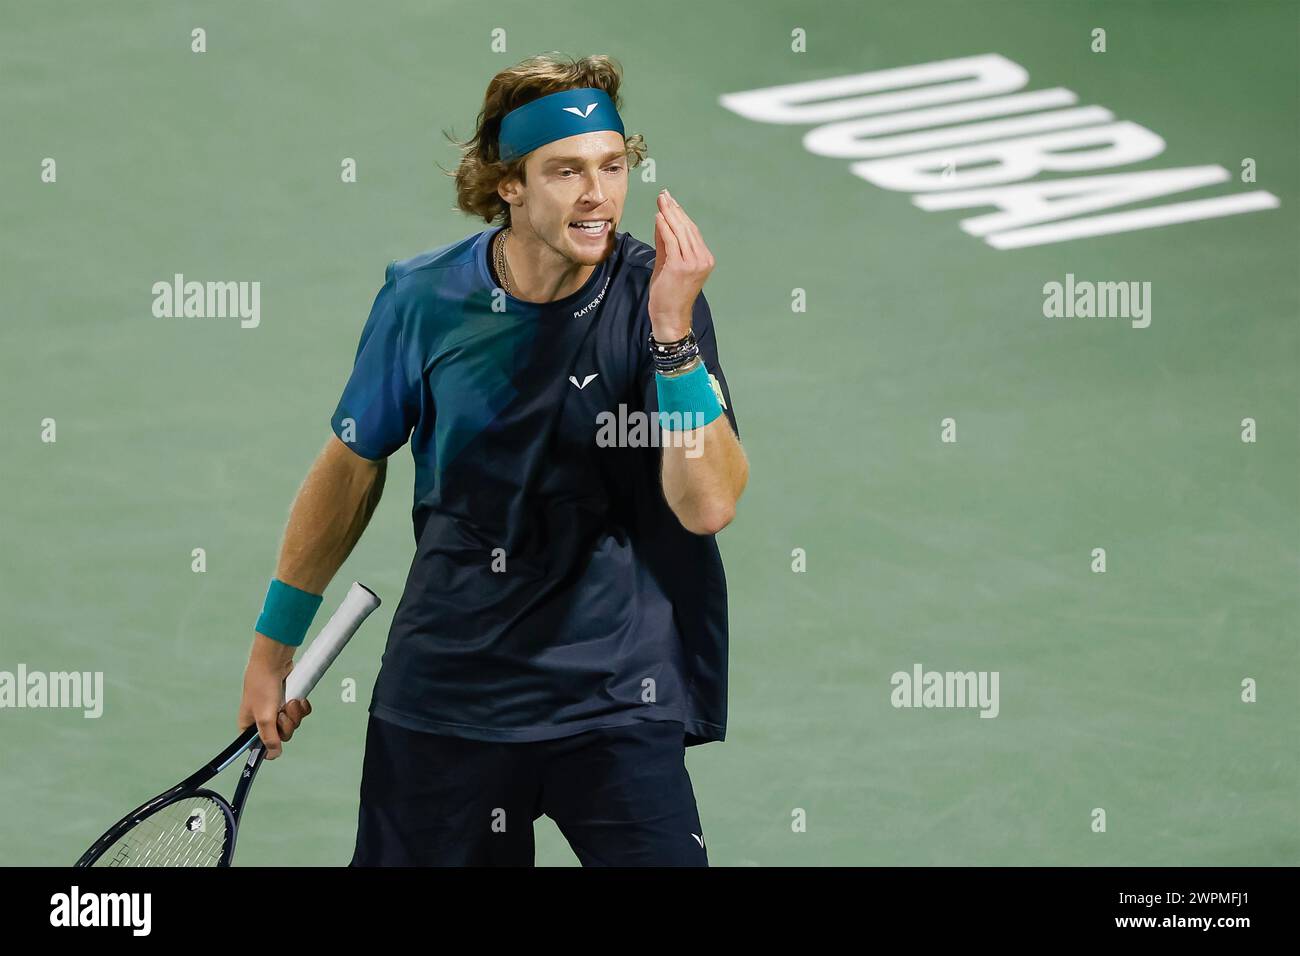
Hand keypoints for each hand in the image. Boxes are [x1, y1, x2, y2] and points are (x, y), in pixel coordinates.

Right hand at [238, 634, 312, 759]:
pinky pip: (300, 713)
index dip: (269, 745)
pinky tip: (298, 699)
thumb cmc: (263, 686)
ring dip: (295, 714)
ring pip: (292, 724)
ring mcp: (276, 709)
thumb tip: (273, 755)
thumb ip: (269, 738)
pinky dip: (301, 707)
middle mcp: (261, 719)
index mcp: (249, 725)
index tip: (277, 741)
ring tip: (290, 702)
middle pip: (281, 736)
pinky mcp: (288, 700)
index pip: (258, 746)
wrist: (274, 661)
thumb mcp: (265, 716)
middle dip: (287, 725)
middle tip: (283, 714)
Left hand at [649, 189, 714, 340]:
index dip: (680, 214)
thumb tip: (660, 220)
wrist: (670, 317)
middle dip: (674, 210)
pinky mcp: (680, 267)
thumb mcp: (667, 264)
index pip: (692, 231)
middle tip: (664, 195)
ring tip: (660, 201)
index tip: (670, 200)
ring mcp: (693, 263)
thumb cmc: (669, 295)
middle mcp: (702, 259)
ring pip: (681, 232)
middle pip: (687, 228)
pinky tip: (658, 217)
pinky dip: (664, 228)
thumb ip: (665, 243)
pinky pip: (672, 242)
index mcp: (704, 259)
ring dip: (669, 214)